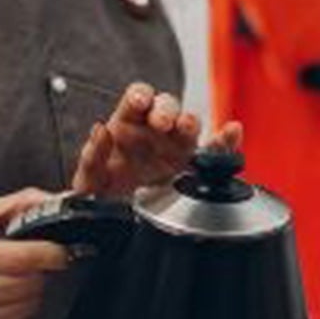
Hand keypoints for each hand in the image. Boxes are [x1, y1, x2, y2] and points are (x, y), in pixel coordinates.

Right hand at [0, 189, 69, 318]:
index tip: (60, 252)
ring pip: (28, 308)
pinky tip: (3, 307)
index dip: (48, 253)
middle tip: (28, 269)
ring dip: (31, 296)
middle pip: (27, 285)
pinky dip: (21, 317)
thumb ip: (18, 204)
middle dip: (37, 275)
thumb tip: (56, 200)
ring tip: (11, 286)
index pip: (18, 258)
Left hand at [70, 82, 243, 196]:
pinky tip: (232, 132)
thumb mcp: (88, 180)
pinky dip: (226, 141)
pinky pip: (214, 150)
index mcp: (127, 124)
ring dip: (189, 123)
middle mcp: (154, 129)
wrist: (116, 223)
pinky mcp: (194, 165)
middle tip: (162, 122)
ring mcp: (176, 145)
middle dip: (166, 109)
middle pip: (166, 105)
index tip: (141, 102)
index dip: (141, 95)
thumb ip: (91, 156)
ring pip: (189, 123)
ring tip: (185, 129)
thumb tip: (100, 130)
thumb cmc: (101, 195)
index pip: (137, 97)